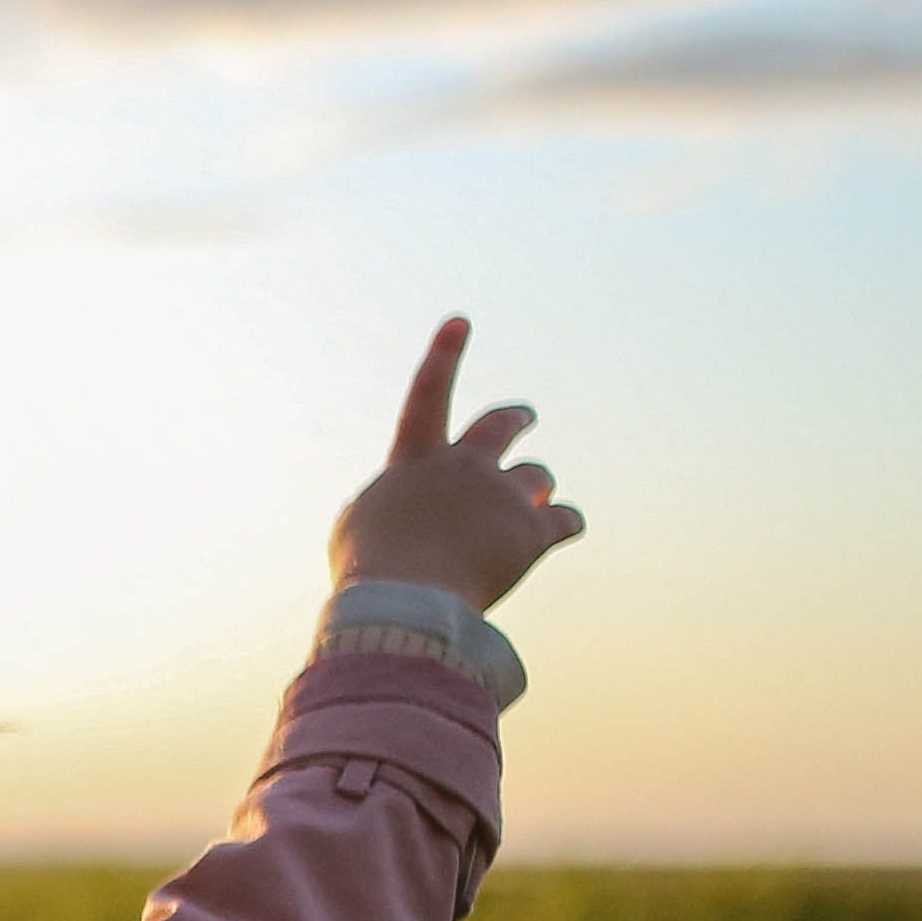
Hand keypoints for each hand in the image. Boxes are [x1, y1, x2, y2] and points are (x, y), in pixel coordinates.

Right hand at [330, 316, 583, 613]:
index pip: (427, 396)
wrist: (406, 600)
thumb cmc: (369, 570)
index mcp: (415, 461)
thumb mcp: (354, 529)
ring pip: (537, 476)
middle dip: (516, 418)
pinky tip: (566, 529)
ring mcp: (501, 496)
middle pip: (501, 425)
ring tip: (538, 501)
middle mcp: (463, 466)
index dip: (443, 356)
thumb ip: (377, 507)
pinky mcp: (533, 531)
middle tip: (526, 417)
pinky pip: (567, 520)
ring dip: (538, 487)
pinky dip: (567, 523)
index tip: (461, 320)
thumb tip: (389, 509)